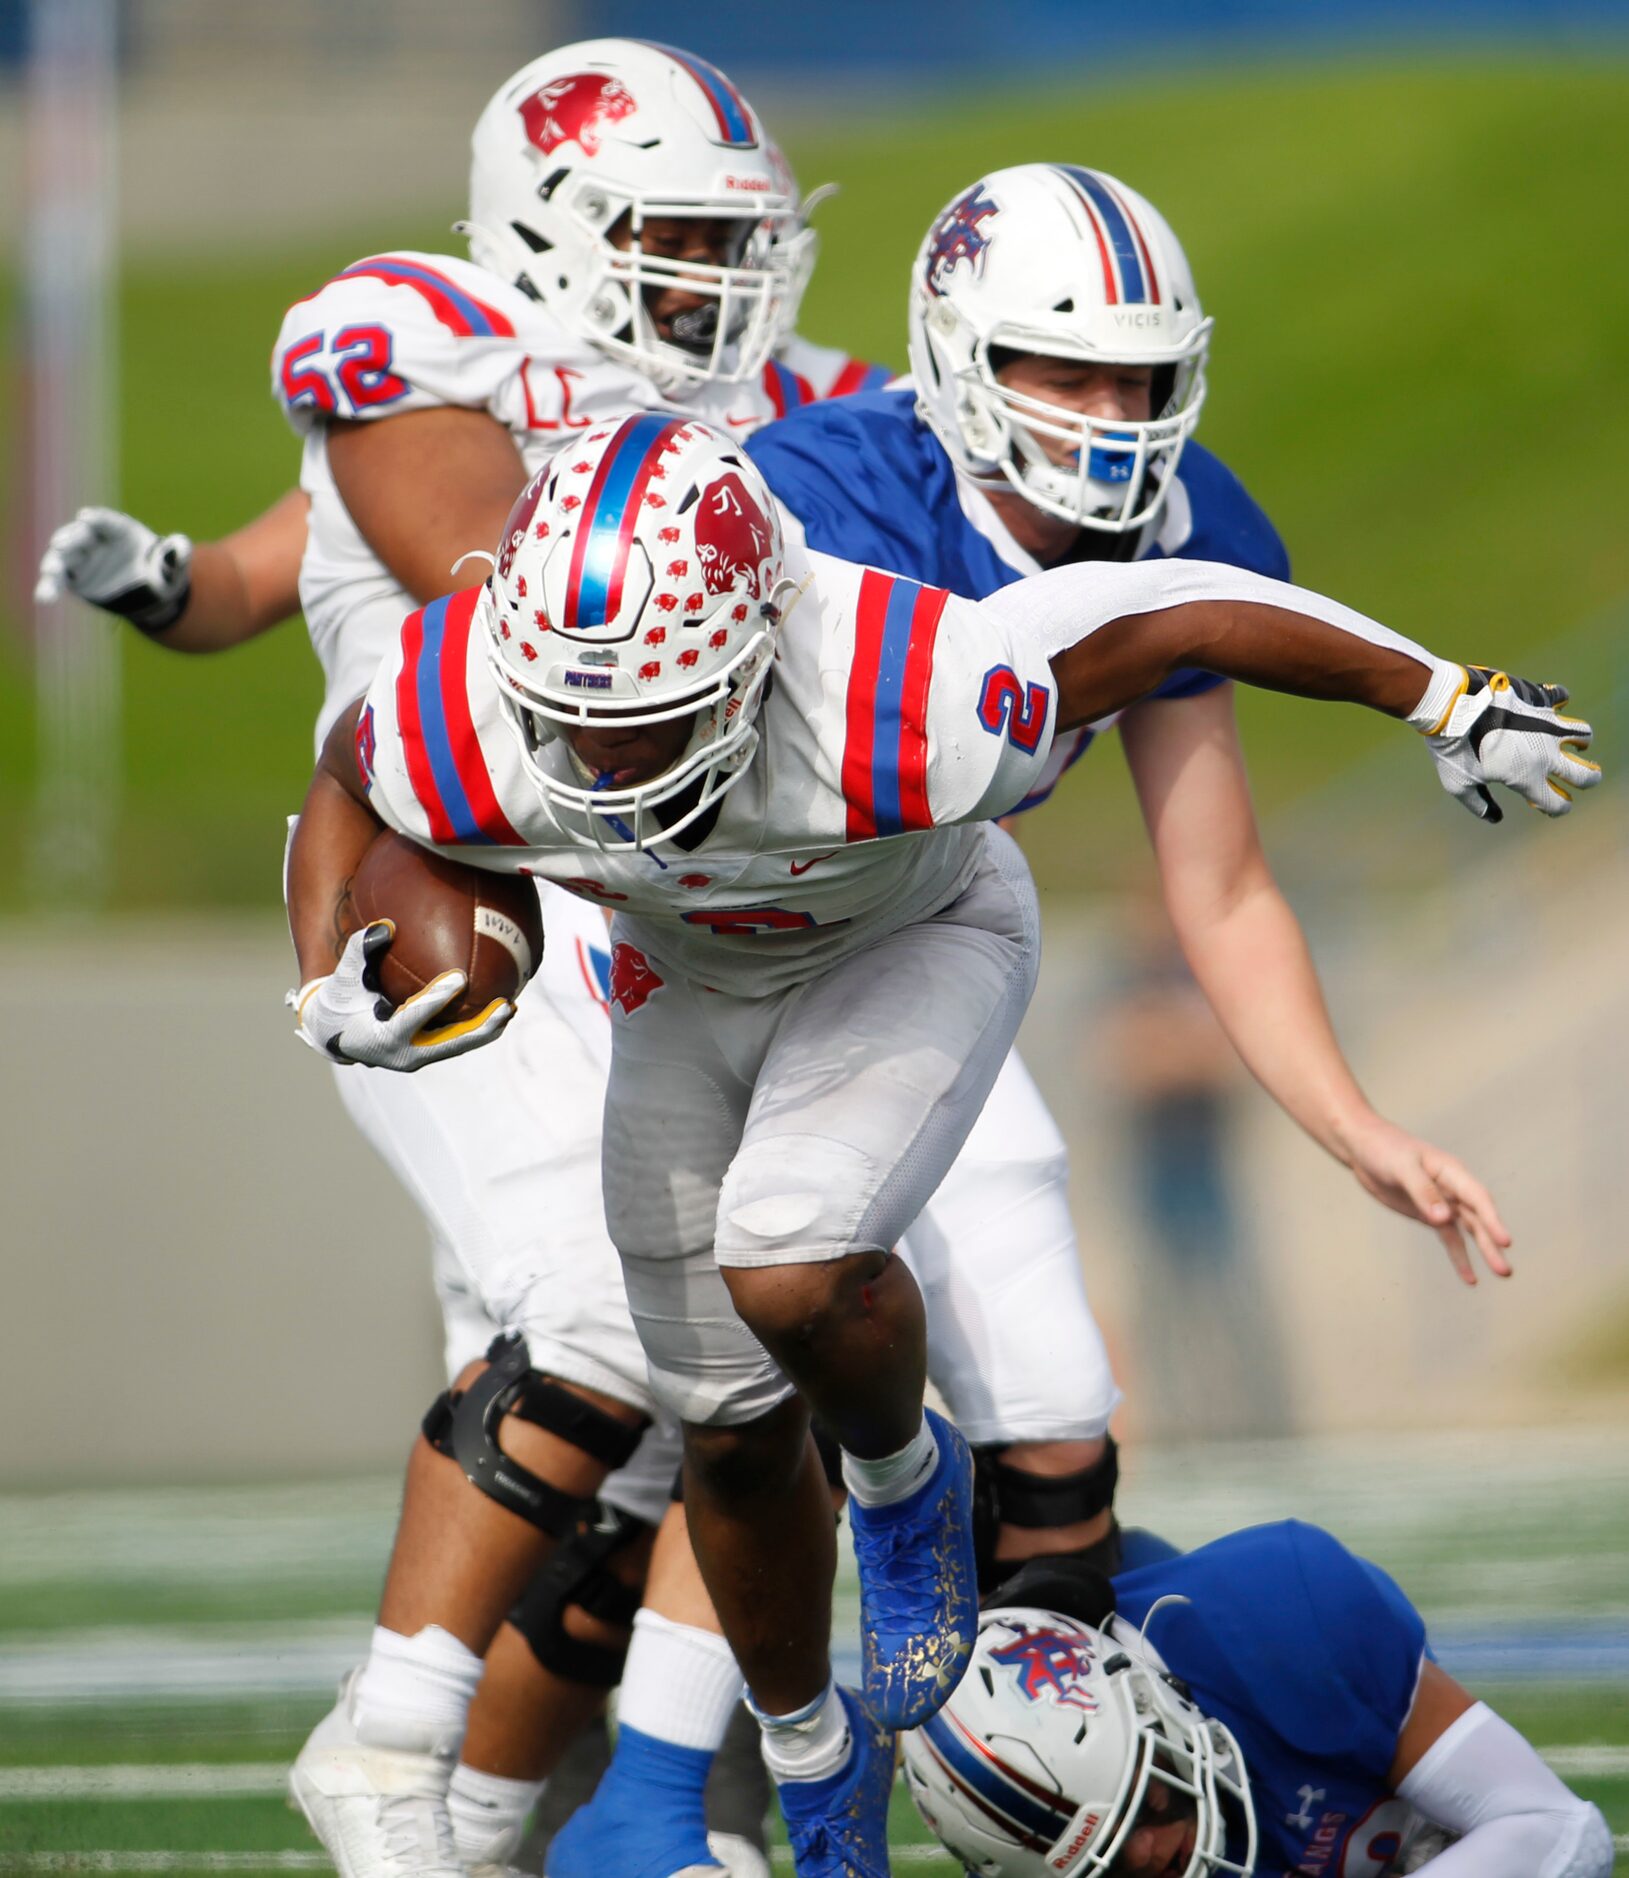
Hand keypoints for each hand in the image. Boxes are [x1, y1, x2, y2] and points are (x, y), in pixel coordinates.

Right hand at [34, 505, 192, 632]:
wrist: (151, 592)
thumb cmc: (161, 572)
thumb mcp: (172, 566)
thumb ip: (175, 556)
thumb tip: (182, 545)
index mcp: (120, 530)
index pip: (105, 521)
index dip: (95, 519)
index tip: (86, 518)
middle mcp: (96, 540)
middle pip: (79, 536)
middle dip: (69, 539)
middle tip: (60, 544)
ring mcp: (82, 558)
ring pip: (63, 558)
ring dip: (54, 564)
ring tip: (49, 572)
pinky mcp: (73, 578)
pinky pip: (58, 581)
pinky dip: (49, 588)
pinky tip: (43, 598)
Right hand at [289, 922, 513, 1070]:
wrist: (335, 1033)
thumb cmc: (340, 998)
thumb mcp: (344, 975)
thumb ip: (361, 949)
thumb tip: (386, 925)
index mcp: (382, 1038)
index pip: (414, 1019)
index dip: (437, 1000)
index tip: (460, 978)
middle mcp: (405, 1054)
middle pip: (452, 1043)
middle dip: (481, 1027)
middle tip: (506, 1006)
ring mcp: (419, 1056)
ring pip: (460, 1044)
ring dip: (487, 1028)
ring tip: (512, 1006)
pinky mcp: (428, 1052)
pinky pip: (458, 1038)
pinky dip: (478, 1024)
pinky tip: (499, 1003)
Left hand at [1336, 1113, 1512, 1284]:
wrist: (1364, 1147)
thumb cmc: (1384, 1149)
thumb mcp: (1402, 1167)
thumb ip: (1423, 1192)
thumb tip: (1443, 1218)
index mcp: (1452, 1171)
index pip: (1477, 1198)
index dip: (1492, 1220)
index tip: (1505, 1241)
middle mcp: (1454, 1188)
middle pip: (1478, 1218)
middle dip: (1492, 1243)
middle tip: (1505, 1270)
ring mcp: (1443, 1202)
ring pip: (1470, 1230)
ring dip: (1483, 1251)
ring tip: (1501, 1274)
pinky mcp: (1430, 1214)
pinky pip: (1449, 1237)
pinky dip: (1459, 1255)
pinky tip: (1469, 1277)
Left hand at [1419, 666, 1598, 821]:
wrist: (1451, 707)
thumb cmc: (1452, 749)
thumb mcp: (1459, 785)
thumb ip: (1479, 805)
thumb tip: (1494, 818)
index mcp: (1527, 777)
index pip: (1558, 804)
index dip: (1558, 809)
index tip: (1553, 806)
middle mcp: (1544, 753)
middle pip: (1585, 775)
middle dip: (1588, 780)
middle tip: (1582, 779)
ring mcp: (1546, 725)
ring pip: (1583, 735)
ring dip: (1581, 742)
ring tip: (1572, 743)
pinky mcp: (1540, 699)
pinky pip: (1561, 697)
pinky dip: (1560, 702)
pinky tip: (1550, 707)